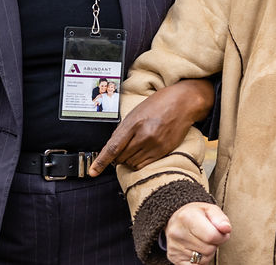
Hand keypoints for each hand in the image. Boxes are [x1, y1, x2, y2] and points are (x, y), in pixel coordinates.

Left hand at [88, 78, 213, 175]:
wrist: (182, 103)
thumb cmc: (159, 104)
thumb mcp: (136, 112)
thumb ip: (124, 129)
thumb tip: (113, 146)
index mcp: (134, 123)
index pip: (113, 147)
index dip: (101, 161)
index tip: (93, 172)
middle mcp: (144, 135)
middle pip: (121, 158)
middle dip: (117, 156)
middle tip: (123, 147)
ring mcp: (155, 144)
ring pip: (132, 163)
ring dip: (128, 160)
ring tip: (135, 147)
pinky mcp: (164, 151)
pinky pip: (144, 165)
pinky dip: (138, 162)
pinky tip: (142, 151)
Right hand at [165, 202, 230, 263]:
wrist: (176, 221)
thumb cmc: (195, 214)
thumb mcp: (209, 209)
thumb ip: (220, 218)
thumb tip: (226, 229)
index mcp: (187, 217)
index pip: (212, 236)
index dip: (221, 237)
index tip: (221, 233)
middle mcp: (178, 232)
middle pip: (209, 249)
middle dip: (214, 244)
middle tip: (208, 236)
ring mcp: (174, 246)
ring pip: (203, 259)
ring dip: (207, 252)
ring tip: (201, 241)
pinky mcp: (174, 257)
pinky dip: (199, 260)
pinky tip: (196, 249)